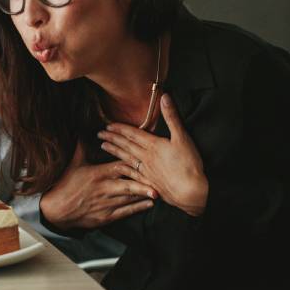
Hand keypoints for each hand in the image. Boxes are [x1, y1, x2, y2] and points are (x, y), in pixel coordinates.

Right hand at [39, 144, 154, 230]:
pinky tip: (149, 204)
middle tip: (160, 180)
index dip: (135, 164)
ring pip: (130, 198)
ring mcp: (106, 203)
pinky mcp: (106, 216)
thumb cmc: (65, 185)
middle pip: (130, 184)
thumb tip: (82, 132)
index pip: (121, 166)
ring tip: (159, 191)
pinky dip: (138, 208)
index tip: (148, 161)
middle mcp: (104, 188)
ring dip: (145, 195)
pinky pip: (125, 211)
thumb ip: (81, 148)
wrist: (56, 210)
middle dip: (145, 182)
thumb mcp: (73, 164)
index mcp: (98, 173)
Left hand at [96, 94, 207, 216]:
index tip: (108, 126)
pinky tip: (117, 168)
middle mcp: (147, 157)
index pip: (133, 134)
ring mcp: (147, 171)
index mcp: (153, 145)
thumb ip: (172, 117)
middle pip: (126, 145)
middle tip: (99, 134)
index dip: (120, 129)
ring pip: (126, 159)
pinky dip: (123, 170)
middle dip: (112, 139)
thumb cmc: (189, 164)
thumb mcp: (182, 137)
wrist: (190, 192)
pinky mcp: (149, 183)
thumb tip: (164, 97)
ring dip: (115, 152)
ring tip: (103, 147)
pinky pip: (132, 174)